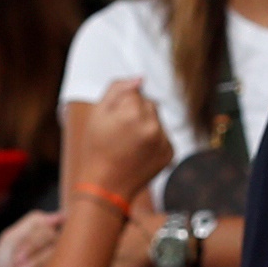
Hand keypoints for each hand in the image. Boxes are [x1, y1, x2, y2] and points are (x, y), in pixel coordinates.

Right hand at [65, 80, 172, 200]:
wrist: (106, 187)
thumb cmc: (96, 148)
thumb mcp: (98, 114)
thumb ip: (117, 89)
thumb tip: (141, 78)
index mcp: (133, 113)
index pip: (135, 92)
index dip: (121, 105)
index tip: (113, 122)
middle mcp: (152, 125)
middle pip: (150, 103)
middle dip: (136, 112)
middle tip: (120, 133)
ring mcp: (164, 140)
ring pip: (157, 119)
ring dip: (146, 125)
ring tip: (129, 144)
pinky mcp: (171, 152)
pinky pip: (163, 135)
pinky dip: (153, 140)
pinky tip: (139, 152)